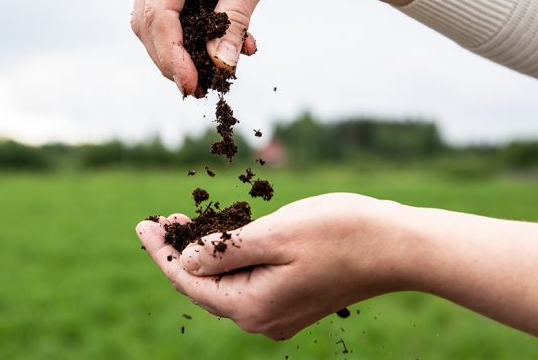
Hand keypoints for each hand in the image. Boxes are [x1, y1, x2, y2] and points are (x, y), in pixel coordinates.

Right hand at [130, 0, 444, 95]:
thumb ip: (233, 22)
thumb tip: (220, 68)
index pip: (156, 9)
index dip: (169, 52)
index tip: (190, 84)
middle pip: (149, 19)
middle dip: (170, 57)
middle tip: (197, 90)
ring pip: (162, 23)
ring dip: (186, 52)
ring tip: (215, 78)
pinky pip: (185, 18)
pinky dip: (204, 39)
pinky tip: (240, 48)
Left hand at [135, 193, 405, 339]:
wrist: (396, 246)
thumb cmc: (338, 232)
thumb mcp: (273, 235)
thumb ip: (222, 251)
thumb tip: (183, 262)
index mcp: (252, 307)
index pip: (188, 281)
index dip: (161, 252)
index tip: (142, 224)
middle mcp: (261, 318)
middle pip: (203, 285)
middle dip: (178, 251)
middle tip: (159, 219)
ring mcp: (278, 312)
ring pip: (225, 283)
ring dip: (203, 253)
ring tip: (183, 223)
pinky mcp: (292, 299)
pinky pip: (246, 281)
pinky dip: (229, 258)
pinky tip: (222, 236)